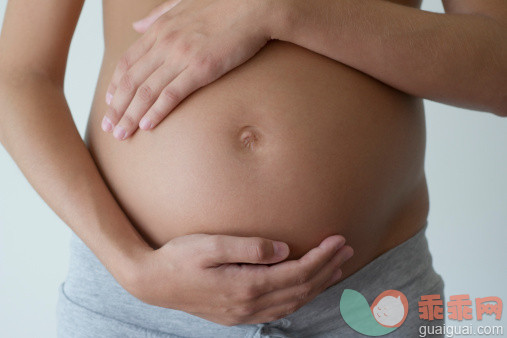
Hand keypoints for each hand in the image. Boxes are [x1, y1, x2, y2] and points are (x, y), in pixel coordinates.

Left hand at [102, 0, 279, 139]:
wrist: (253, 5)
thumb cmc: (224, 5)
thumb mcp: (183, 4)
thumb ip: (157, 16)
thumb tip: (137, 26)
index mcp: (160, 29)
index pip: (128, 62)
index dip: (116, 85)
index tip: (110, 103)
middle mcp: (165, 43)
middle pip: (132, 80)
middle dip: (117, 107)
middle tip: (109, 127)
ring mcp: (182, 56)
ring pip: (146, 91)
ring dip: (131, 115)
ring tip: (121, 134)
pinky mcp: (201, 68)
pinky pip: (172, 94)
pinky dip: (156, 111)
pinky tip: (147, 126)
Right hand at [124, 233, 352, 325]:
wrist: (152, 283)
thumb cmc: (179, 257)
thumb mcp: (211, 245)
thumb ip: (250, 248)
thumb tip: (284, 249)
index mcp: (247, 286)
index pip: (297, 272)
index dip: (321, 256)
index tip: (337, 239)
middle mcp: (250, 305)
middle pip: (301, 289)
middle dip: (327, 269)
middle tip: (346, 250)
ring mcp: (244, 313)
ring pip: (293, 302)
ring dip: (317, 284)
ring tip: (335, 268)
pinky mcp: (237, 314)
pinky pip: (279, 309)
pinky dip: (299, 296)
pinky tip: (305, 287)